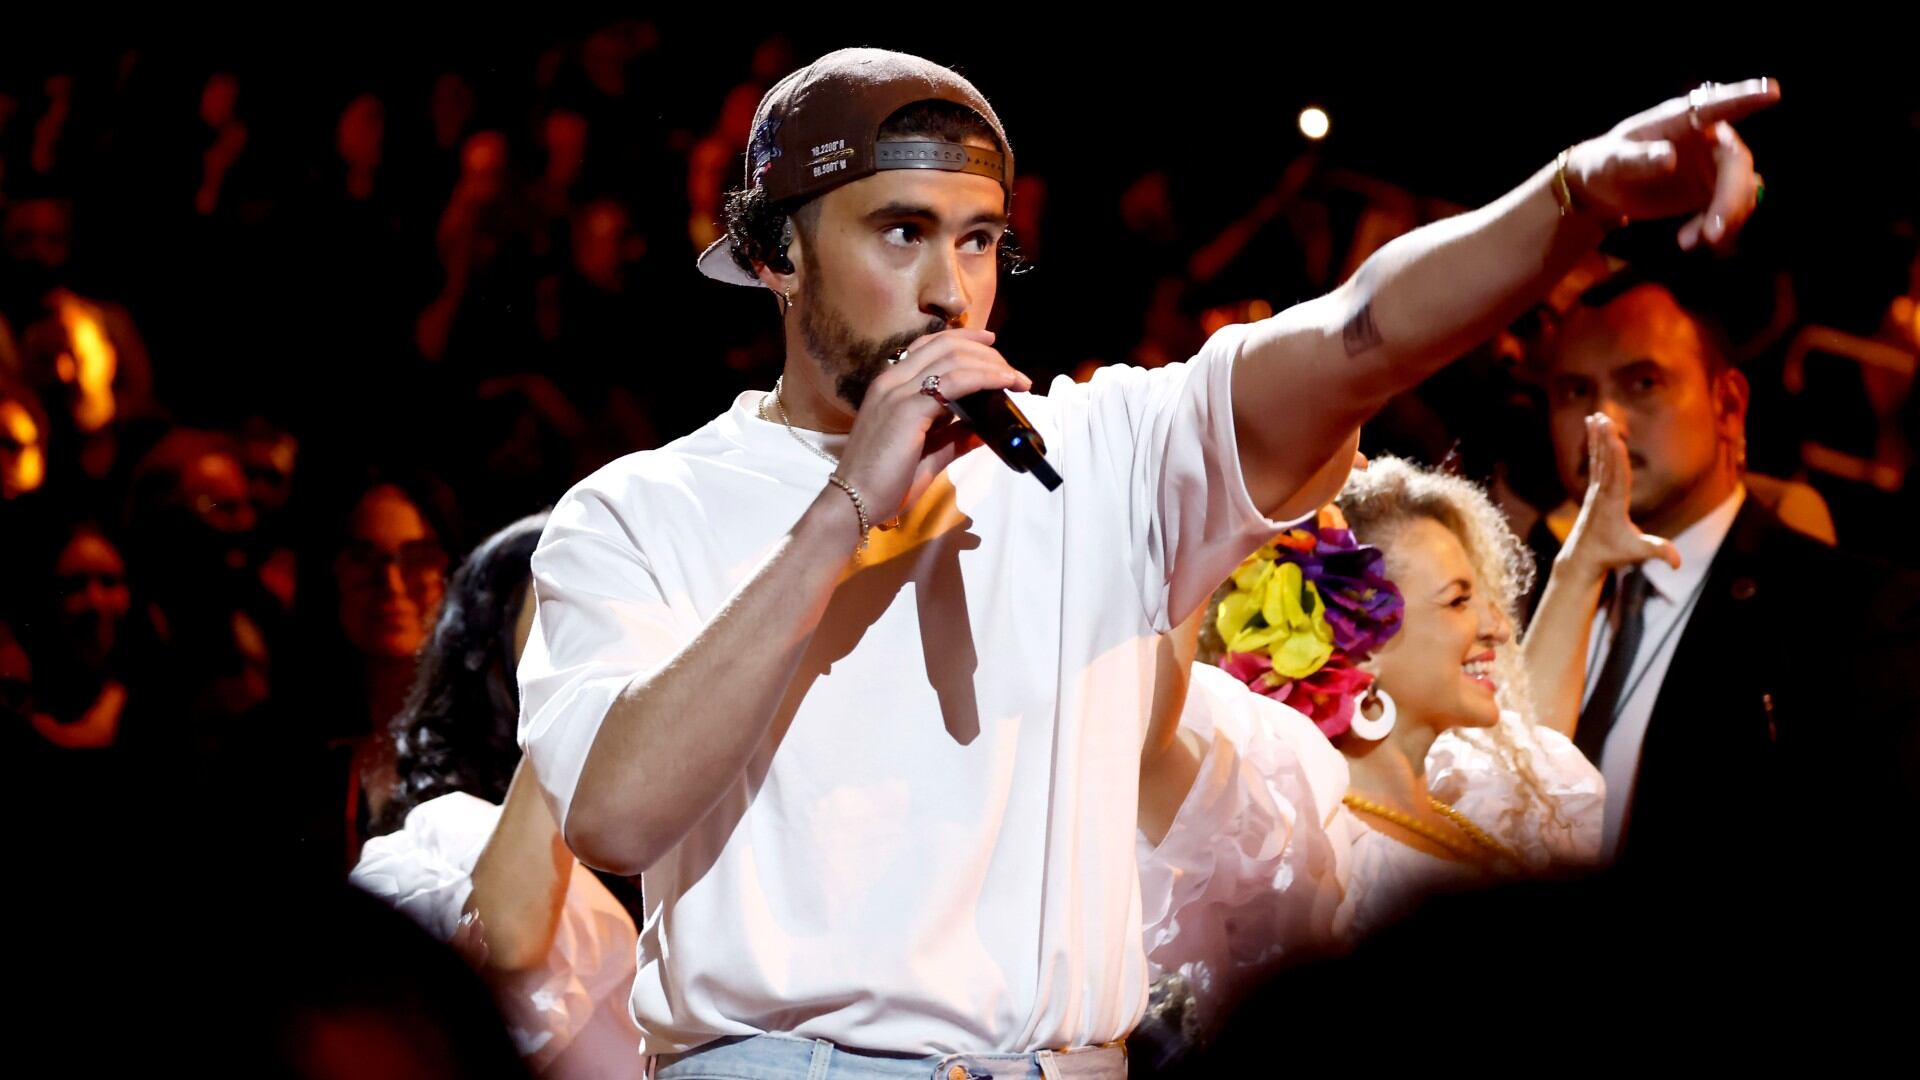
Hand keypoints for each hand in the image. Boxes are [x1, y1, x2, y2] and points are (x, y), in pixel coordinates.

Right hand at [832, 328, 1031, 527]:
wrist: (854, 502)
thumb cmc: (884, 483)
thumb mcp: (926, 455)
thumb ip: (952, 439)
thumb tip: (982, 431)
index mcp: (890, 385)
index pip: (928, 346)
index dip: (963, 338)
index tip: (990, 344)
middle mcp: (891, 380)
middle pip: (945, 346)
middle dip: (985, 352)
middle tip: (1012, 371)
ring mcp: (898, 392)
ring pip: (953, 359)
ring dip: (992, 365)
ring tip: (1016, 379)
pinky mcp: (908, 409)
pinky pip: (955, 382)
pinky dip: (985, 378)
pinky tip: (1004, 384)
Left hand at [1562, 413, 1680, 577]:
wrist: (1582, 558)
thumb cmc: (1611, 555)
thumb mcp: (1636, 554)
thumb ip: (1657, 553)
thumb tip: (1678, 563)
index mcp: (1613, 505)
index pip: (1618, 478)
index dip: (1617, 458)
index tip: (1615, 439)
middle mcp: (1602, 494)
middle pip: (1606, 462)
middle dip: (1606, 440)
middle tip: (1604, 418)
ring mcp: (1595, 490)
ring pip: (1598, 459)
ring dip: (1598, 437)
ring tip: (1595, 416)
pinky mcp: (1593, 490)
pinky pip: (1595, 462)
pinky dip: (1595, 445)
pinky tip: (1592, 429)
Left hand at [1566, 77, 1779, 252]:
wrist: (1604, 190)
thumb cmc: (1606, 164)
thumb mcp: (1612, 162)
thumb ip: (1638, 160)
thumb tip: (1669, 158)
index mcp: (1681, 119)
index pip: (1717, 105)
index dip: (1747, 96)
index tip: (1773, 91)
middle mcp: (1707, 138)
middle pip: (1737, 163)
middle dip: (1732, 198)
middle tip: (1713, 233)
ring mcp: (1714, 165)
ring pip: (1743, 187)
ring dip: (1727, 217)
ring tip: (1691, 242)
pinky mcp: (1715, 190)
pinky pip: (1733, 208)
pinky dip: (1719, 227)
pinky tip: (1689, 241)